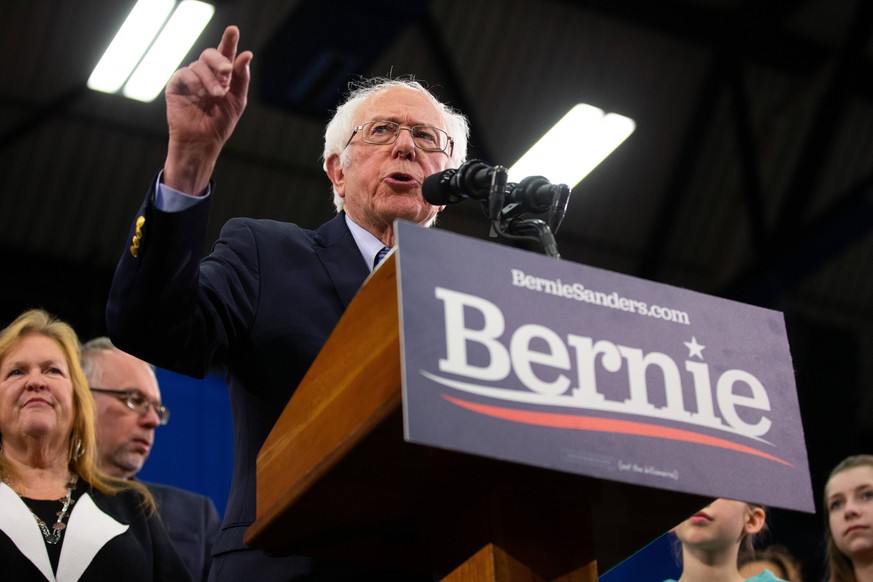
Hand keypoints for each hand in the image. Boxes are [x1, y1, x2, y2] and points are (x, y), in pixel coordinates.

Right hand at [163, 25, 252, 194]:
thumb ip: (241, 77)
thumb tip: (246, 54)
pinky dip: (194, 82)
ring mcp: (190, 78)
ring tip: (216, 95)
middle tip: (227, 71)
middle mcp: (205, 73)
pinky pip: (185, 74)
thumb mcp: (237, 100)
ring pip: (199, 65)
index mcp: (221, 75)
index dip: (229, 41)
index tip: (233, 30)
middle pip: (211, 54)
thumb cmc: (221, 122)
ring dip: (210, 80)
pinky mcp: (176, 85)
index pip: (225, 53)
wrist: (203, 141)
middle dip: (220, 60)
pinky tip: (200, 94)